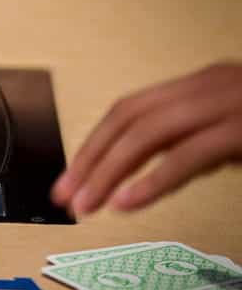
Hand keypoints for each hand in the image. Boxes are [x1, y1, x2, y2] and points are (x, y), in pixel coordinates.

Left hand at [51, 63, 241, 216]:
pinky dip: (152, 180)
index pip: (129, 111)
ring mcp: (228, 103)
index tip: (68, 180)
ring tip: (86, 205)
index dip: (92, 146)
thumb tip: (142, 171)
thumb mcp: (229, 134)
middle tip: (65, 196)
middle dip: (90, 159)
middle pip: (129, 118)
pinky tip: (126, 202)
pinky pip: (188, 155)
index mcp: (200, 85)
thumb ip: (188, 145)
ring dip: (108, 172)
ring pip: (148, 133)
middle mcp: (210, 86)